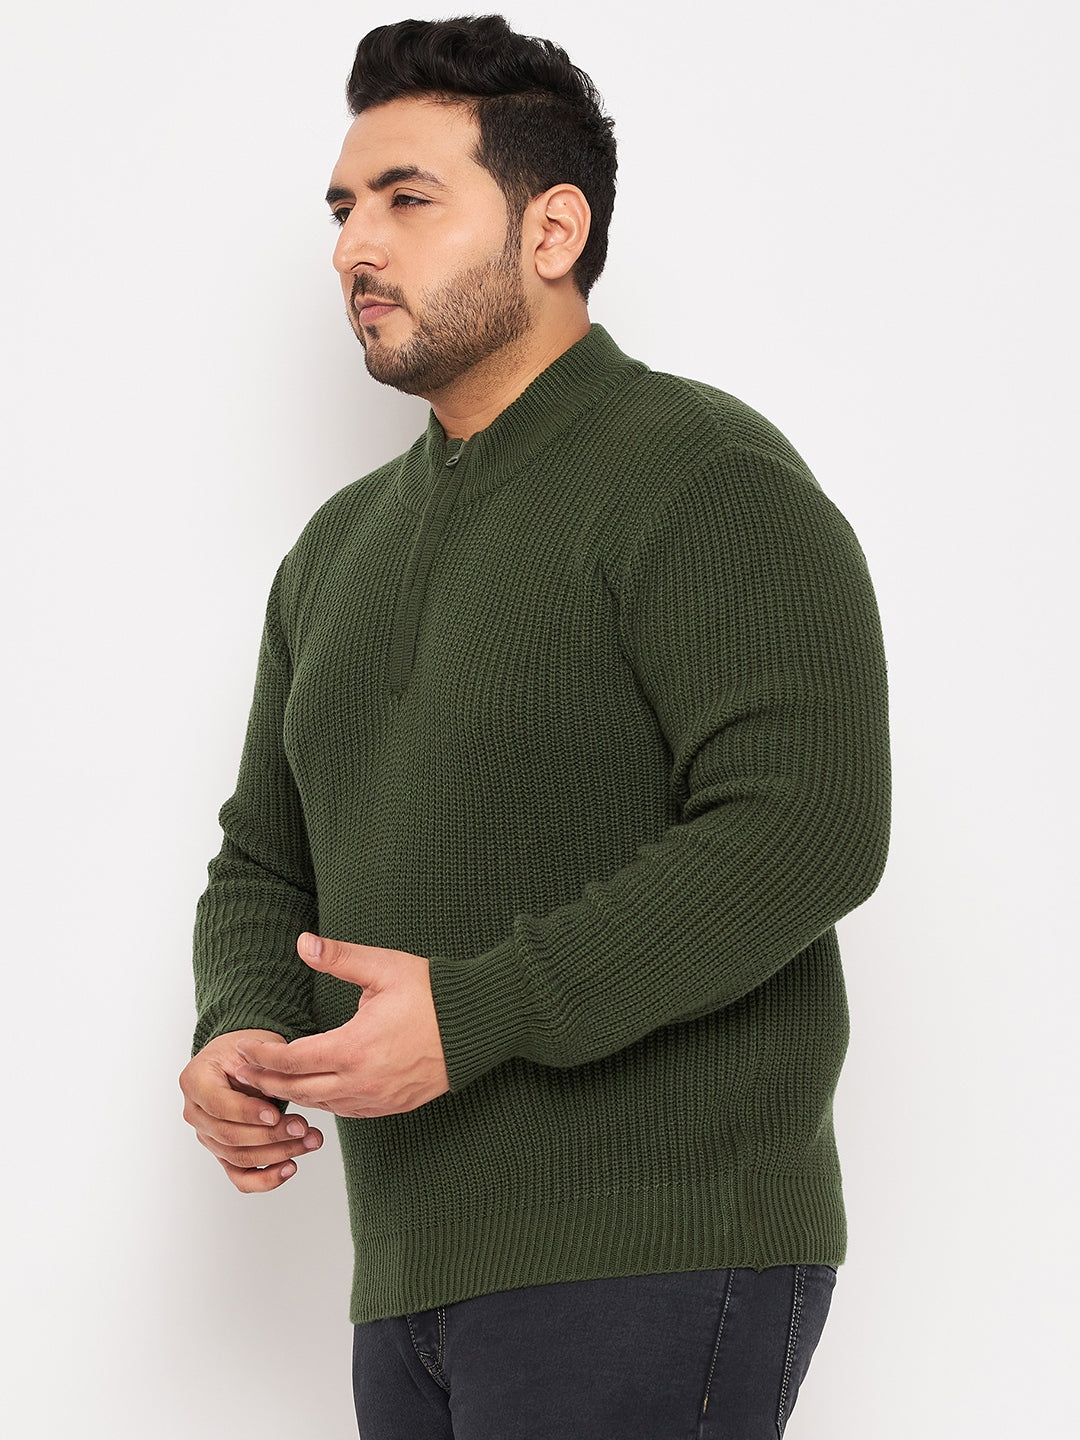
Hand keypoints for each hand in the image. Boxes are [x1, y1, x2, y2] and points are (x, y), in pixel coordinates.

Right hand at [180, 1029, 323, 1192]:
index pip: (219, 1105)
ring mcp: (208, 1136)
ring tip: (309, 1141)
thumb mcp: (253, 1047)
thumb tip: (272, 1092)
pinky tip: (289, 1168)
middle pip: (230, 1136)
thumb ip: (259, 1070)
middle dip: (270, 1135)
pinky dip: (265, 1179)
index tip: (276, 1114)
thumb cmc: (245, 1051)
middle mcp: (196, 1113)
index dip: (247, 1113)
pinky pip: (240, 1176)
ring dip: (277, 1154)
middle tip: (302, 1127)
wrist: (240, 1059)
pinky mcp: (224, 1153)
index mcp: (195, 1081)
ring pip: (238, 1157)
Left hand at [232, 934, 450, 1118]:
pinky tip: (316, 1090)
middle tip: (242, 1072)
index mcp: (353, 1048)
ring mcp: (377, 1099)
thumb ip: (338, 958)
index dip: (260, 1056)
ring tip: (271, 1082)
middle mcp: (361, 1081)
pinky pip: (347, 1112)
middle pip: (297, 1091)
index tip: (240, 1048)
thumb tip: (304, 943)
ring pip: (321, 1106)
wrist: (477, 1023)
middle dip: (265, 1082)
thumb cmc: (432, 993)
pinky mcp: (393, 1106)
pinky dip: (325, 1102)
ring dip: (294, 1095)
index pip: (290, 1061)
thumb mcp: (382, 968)